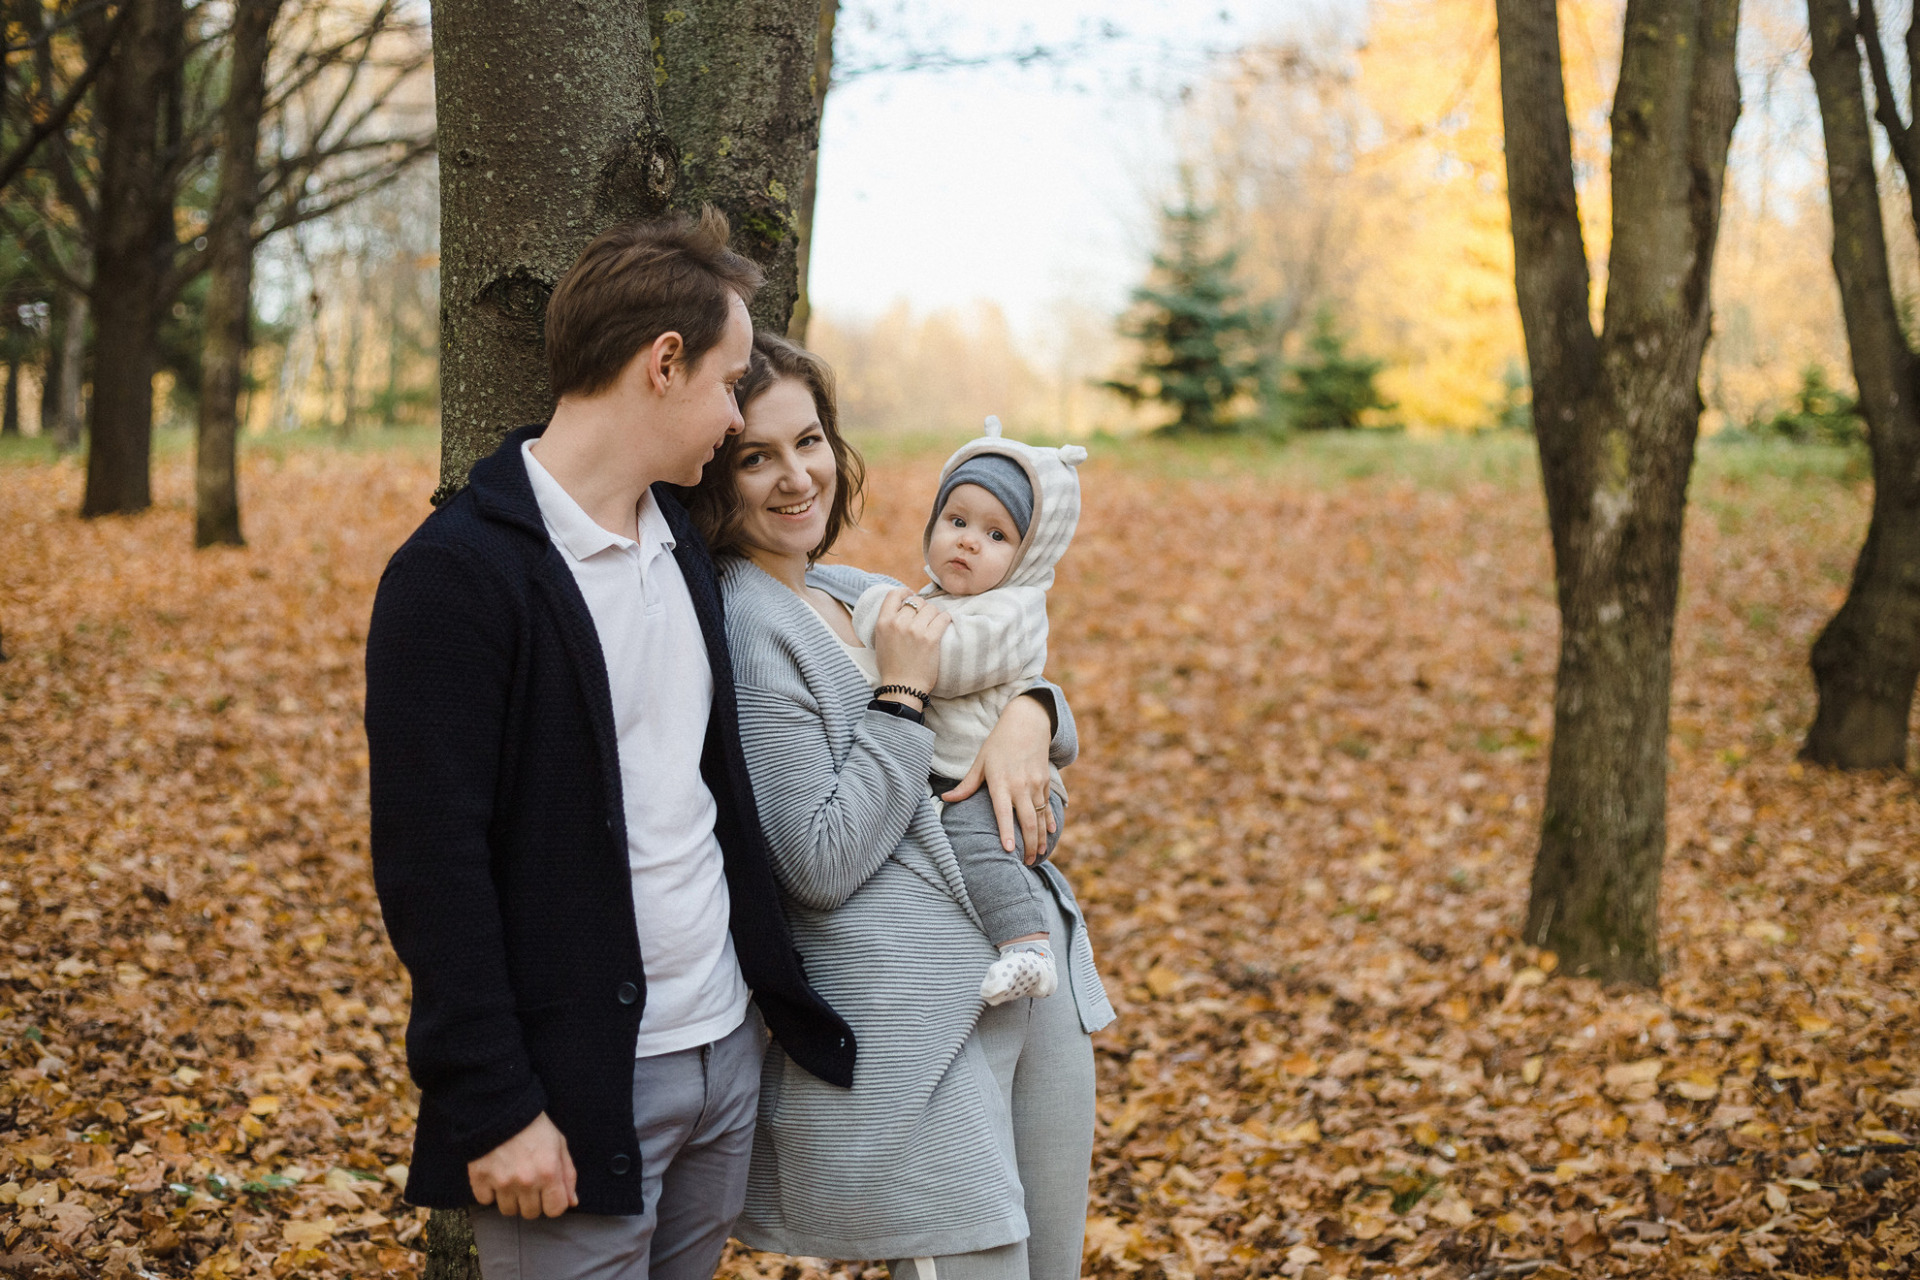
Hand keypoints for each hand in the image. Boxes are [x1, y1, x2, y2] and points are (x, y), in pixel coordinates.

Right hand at [468, 1112, 577, 1218]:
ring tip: (511, 1178)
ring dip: (511, 1199)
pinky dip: (489, 1192)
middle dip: (532, 1201)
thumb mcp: (559, 1144)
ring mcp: (501, 1182)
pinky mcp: (480, 1179)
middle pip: (530, 1213)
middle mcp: (526, 1182)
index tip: (548, 1193)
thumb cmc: (534, 1125)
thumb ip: (568, 1175)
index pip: (555, 1210)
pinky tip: (495, 1176)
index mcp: (549, 1172)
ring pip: (508, 1210)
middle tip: (528, 1182)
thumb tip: (571, 1201)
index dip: (553, 1203)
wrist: (501, 1107)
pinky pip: (485, 1200)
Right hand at [871, 588, 949, 698]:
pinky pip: (943, 618)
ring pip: (931, 608)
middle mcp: (898, 623)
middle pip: (916, 601)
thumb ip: (888, 623)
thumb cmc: (891, 667)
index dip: (905, 592)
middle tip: (925, 618)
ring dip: (935, 615)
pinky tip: (943, 625)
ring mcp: (915, 630)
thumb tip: (901, 608)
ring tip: (934, 625)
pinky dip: (945, 620)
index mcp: (883, 622)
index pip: (894, 594)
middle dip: (923, 608)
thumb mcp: (880, 641)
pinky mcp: (931, 638)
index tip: (911, 595)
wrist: (902, 688)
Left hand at [941, 693, 1053, 860]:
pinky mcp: (1045, 782)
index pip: (1003, 812)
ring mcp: (1036, 784)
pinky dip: (1049, 822)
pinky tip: (1050, 836)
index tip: (1008, 850)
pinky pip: (1048, 807)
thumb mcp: (980, 762)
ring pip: (1041, 817)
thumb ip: (966, 785)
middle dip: (1029, 845)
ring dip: (1041, 838)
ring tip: (1038, 856)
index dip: (1006, 832)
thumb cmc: (999, 744)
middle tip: (1026, 864)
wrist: (1027, 723)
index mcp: (1001, 782)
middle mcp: (1021, 785)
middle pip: (1028, 821)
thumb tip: (945, 800)